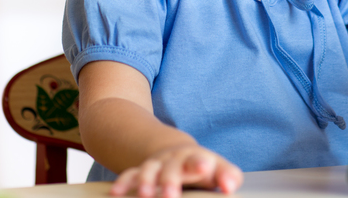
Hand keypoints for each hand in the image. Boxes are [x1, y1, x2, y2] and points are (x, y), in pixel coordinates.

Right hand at [109, 143, 243, 197]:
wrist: (178, 154)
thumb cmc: (201, 167)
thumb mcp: (218, 169)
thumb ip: (229, 177)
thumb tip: (230, 185)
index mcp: (196, 159)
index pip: (199, 160)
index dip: (201, 164)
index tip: (205, 168)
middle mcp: (174, 161)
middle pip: (172, 168)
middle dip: (170, 180)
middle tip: (171, 194)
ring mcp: (156, 166)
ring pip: (149, 171)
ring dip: (147, 182)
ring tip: (146, 194)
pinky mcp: (141, 173)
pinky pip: (130, 176)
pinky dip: (124, 183)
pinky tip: (117, 193)